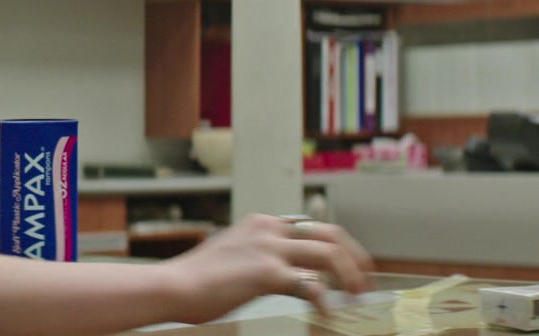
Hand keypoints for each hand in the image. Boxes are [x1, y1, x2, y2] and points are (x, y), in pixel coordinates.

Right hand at [159, 214, 373, 324]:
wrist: (172, 286)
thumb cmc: (195, 279)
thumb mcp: (231, 252)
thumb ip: (256, 253)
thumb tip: (277, 270)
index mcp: (262, 223)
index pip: (313, 226)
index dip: (339, 245)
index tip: (351, 264)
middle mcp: (269, 229)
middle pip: (331, 235)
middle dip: (355, 258)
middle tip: (366, 281)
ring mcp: (269, 250)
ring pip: (329, 256)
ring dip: (350, 277)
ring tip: (357, 298)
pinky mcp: (267, 274)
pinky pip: (310, 287)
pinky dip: (325, 301)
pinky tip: (328, 315)